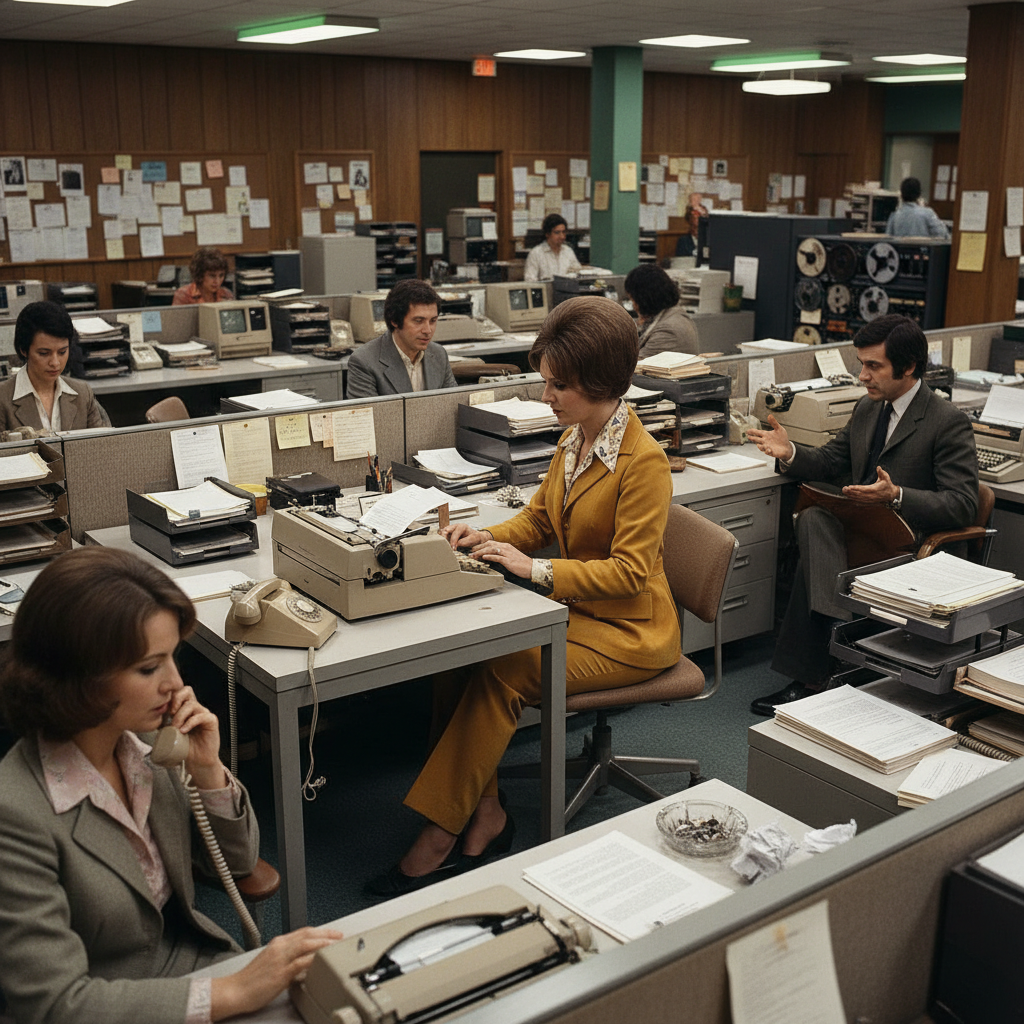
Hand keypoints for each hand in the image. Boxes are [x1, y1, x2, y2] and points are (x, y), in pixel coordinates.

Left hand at [167, 685, 223, 787]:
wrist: (196, 762)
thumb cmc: (183, 748)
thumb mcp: (168, 733)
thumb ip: (161, 724)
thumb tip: (147, 718)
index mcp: (184, 708)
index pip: (179, 691)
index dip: (170, 694)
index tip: (161, 706)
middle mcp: (195, 708)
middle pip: (187, 691)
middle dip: (175, 700)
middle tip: (169, 714)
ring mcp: (204, 713)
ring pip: (192, 705)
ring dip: (180, 716)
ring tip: (175, 728)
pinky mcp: (211, 721)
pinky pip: (201, 716)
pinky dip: (190, 722)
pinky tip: (183, 731)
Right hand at [211, 927, 344, 1019]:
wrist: (234, 991)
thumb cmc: (250, 981)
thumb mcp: (271, 963)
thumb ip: (287, 959)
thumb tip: (304, 962)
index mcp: (278, 944)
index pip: (304, 932)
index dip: (320, 931)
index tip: (332, 933)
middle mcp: (280, 948)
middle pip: (308, 934)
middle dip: (326, 934)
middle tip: (340, 937)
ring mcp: (280, 960)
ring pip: (306, 944)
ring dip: (323, 943)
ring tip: (336, 945)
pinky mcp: (280, 973)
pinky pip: (301, 962)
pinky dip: (313, 959)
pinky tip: (322, 960)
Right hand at [439, 522, 491, 549]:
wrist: (476, 539)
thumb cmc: (476, 539)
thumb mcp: (474, 539)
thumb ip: (466, 541)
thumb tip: (457, 544)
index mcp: (462, 526)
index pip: (455, 532)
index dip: (453, 541)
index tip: (453, 548)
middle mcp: (455, 527)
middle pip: (445, 530)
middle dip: (444, 538)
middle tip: (445, 547)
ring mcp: (450, 531)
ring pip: (442, 532)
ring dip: (442, 540)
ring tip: (444, 547)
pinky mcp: (447, 535)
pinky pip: (441, 537)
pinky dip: (441, 541)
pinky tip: (444, 546)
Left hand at [470, 538, 533, 578]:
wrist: (532, 568)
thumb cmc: (522, 564)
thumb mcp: (510, 557)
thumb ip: (501, 555)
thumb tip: (492, 557)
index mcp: (506, 546)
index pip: (490, 543)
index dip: (481, 545)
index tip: (474, 548)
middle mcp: (506, 547)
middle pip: (489, 545)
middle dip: (478, 548)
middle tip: (470, 551)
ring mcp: (507, 553)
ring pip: (491, 550)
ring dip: (480, 552)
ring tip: (473, 555)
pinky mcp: (508, 560)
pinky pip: (497, 557)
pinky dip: (489, 556)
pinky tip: (483, 557)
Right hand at [747, 414, 792, 459]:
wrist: (787, 447)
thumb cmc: (782, 438)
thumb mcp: (779, 428)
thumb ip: (774, 423)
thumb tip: (769, 415)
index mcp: (766, 435)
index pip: (757, 432)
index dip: (752, 431)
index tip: (748, 431)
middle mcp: (765, 441)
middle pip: (757, 439)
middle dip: (753, 438)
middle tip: (749, 437)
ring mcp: (767, 447)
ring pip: (760, 446)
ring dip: (759, 446)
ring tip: (758, 445)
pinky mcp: (771, 452)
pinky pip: (767, 452)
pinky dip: (767, 451)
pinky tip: (768, 450)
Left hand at [842, 467, 899, 504]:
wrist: (891, 495)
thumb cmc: (887, 485)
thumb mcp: (886, 478)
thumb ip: (881, 472)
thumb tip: (878, 467)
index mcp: (874, 489)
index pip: (863, 489)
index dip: (856, 488)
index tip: (849, 487)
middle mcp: (871, 496)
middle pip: (859, 494)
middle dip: (850, 492)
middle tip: (844, 489)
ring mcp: (870, 500)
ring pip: (858, 498)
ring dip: (850, 495)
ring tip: (844, 491)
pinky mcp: (869, 502)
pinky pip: (860, 502)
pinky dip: (854, 500)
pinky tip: (849, 497)